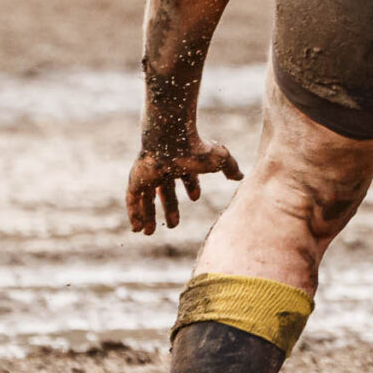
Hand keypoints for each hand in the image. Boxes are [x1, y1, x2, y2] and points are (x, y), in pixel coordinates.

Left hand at [127, 131, 242, 234]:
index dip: (191, 187)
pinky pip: (132, 200)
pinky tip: (137, 228)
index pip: (186, 176)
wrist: (171, 139)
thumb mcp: (220, 160)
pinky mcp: (136, 181)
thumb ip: (230, 168)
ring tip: (148, 233)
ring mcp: (148, 175)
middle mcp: (164, 169)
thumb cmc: (196, 148)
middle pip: (165, 191)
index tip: (195, 198)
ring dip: (148, 215)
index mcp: (183, 162)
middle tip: (173, 225)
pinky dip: (134, 214)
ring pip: (146, 198)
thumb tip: (240, 177)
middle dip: (170, 208)